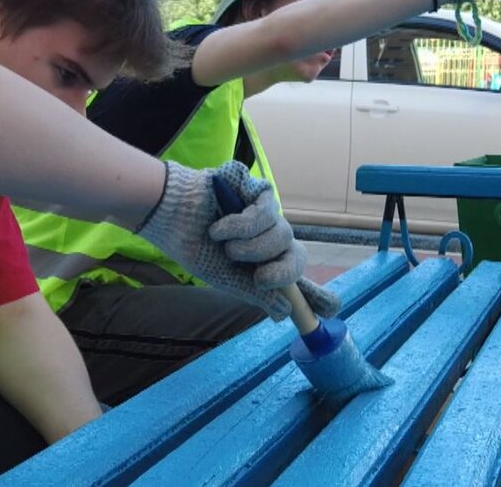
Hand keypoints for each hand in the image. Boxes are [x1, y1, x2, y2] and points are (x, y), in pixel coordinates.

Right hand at [135, 161, 340, 319]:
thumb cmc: (192, 245)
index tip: (333, 307)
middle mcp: (268, 237)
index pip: (295, 276)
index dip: (315, 292)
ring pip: (282, 233)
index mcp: (262, 261)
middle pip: (296, 256)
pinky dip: (242, 224)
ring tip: (224, 243)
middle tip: (259, 278)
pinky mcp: (256, 189)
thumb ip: (254, 292)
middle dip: (279, 272)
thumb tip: (283, 312)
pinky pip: (267, 209)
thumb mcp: (224, 278)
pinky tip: (219, 227)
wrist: (167, 216)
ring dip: (251, 246)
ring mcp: (264, 212)